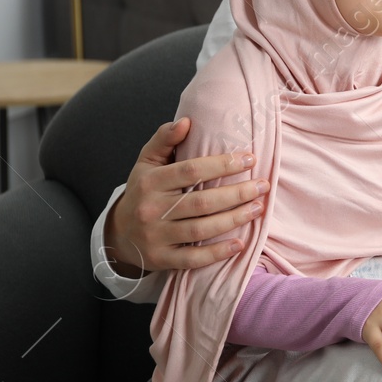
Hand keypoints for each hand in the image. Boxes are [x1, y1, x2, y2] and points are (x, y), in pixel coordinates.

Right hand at [103, 118, 267, 279]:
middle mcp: (151, 210)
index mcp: (150, 182)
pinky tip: (240, 243)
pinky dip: (217, 253)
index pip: (191, 171)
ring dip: (234, 219)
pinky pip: (192, 259)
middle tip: (263, 185)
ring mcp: (155, 237)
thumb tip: (186, 121)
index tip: (250, 159)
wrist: (118, 233)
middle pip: (201, 202)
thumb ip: (165, 140)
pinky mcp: (161, 259)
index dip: (223, 164)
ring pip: (200, 230)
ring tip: (259, 208)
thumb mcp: (147, 163)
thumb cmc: (143, 191)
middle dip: (237, 193)